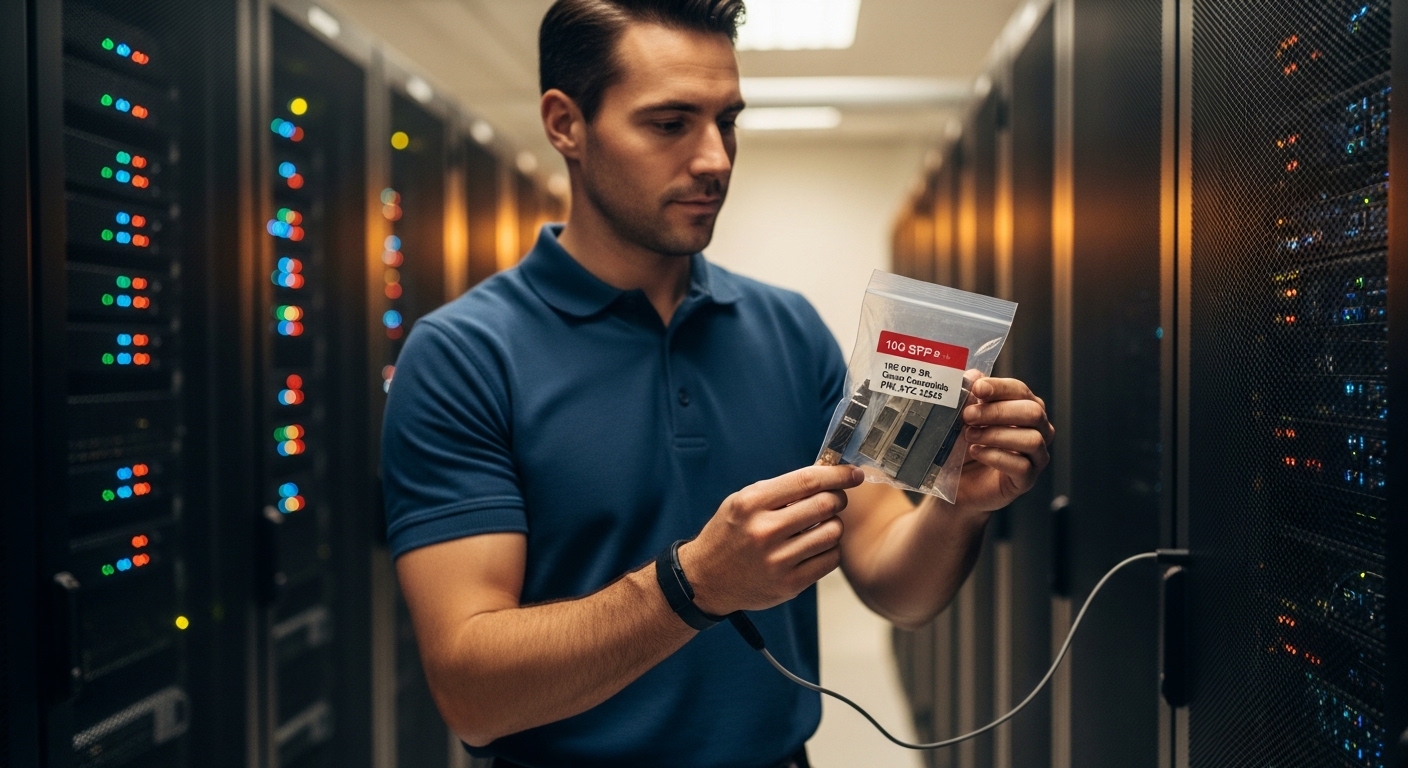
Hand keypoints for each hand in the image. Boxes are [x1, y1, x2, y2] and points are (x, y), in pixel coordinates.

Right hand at [677, 465, 864, 615]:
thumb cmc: (729, 534)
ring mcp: (777, 560)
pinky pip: (830, 560)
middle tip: (835, 500)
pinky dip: (830, 549)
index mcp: (752, 503)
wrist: (705, 579)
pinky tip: (816, 546)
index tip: (853, 473)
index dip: (837, 474)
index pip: (807, 481)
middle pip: (826, 504)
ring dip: (834, 525)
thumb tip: (825, 473)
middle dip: (838, 498)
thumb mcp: (743, 501)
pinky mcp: (789, 584)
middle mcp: (764, 531)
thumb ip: (781, 489)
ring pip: (832, 532)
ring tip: (821, 525)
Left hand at [955, 376, 1054, 514]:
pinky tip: (976, 452)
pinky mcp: (1027, 479)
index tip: (977, 389)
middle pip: (1033, 412)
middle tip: (968, 416)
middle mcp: (1037, 430)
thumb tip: (972, 375)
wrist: (956, 484)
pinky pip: (1022, 466)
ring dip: (997, 434)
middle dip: (998, 411)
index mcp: (1023, 408)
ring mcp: (1035, 456)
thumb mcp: (961, 419)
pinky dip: (996, 456)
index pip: (1020, 390)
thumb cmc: (962, 446)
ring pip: (1032, 439)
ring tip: (970, 436)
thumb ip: (968, 396)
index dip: (1000, 387)